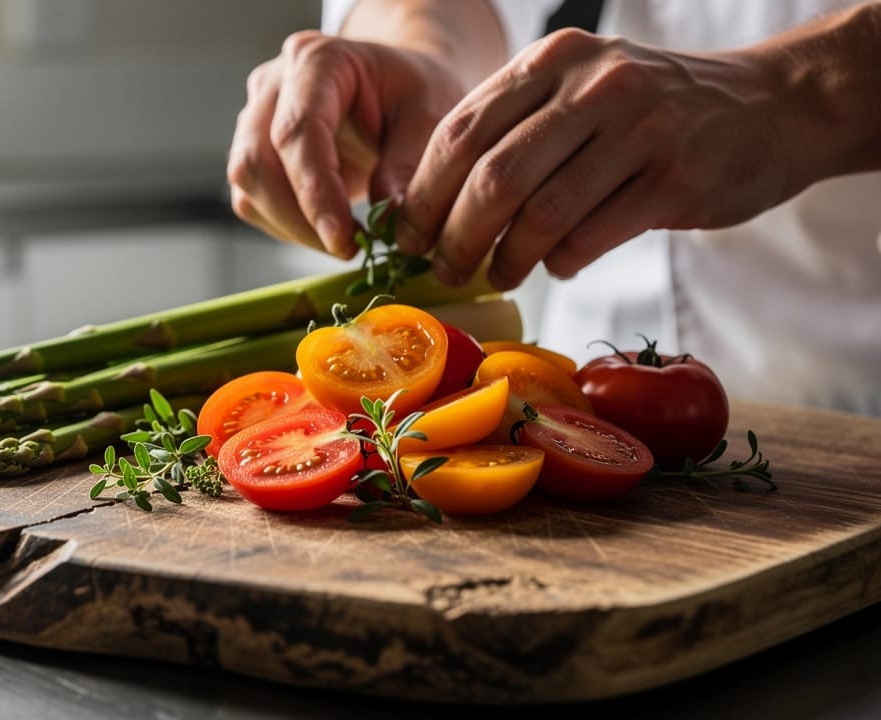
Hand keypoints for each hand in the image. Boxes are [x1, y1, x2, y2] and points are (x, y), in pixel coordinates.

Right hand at [227, 30, 466, 257]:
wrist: (396, 86)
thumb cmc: (412, 91)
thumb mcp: (431, 113)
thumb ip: (409, 161)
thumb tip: (387, 216)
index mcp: (317, 60)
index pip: (298, 131)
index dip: (315, 191)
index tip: (342, 238)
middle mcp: (273, 85)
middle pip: (258, 161)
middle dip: (299, 219)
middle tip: (349, 249)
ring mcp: (255, 118)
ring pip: (248, 185)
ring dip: (292, 228)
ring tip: (345, 242)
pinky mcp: (253, 153)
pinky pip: (253, 201)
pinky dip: (287, 228)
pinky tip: (327, 230)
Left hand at [396, 29, 799, 288]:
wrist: (773, 105)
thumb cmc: (654, 110)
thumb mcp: (582, 88)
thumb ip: (516, 127)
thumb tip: (434, 204)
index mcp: (555, 60)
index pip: (461, 131)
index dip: (425, 193)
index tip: (410, 235)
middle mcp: (594, 86)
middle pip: (492, 177)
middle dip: (456, 236)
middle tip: (445, 269)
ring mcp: (639, 131)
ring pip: (540, 214)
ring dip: (506, 258)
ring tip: (497, 274)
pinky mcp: (674, 180)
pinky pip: (590, 237)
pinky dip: (560, 262)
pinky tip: (555, 266)